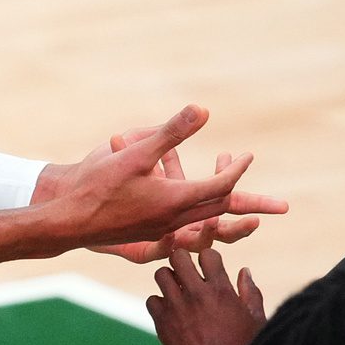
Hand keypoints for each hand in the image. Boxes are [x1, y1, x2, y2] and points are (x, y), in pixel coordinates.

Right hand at [38, 105, 278, 247]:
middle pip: (221, 211)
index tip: (248, 156)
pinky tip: (193, 211)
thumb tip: (204, 110)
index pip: (221, 187)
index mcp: (176, 201)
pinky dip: (199, 218)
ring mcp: (162, 231)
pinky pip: (185, 228)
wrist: (67, 220)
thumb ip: (171, 132)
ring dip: (224, 210)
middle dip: (249, 202)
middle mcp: (174, 221)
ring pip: (204, 223)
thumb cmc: (98, 185)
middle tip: (277, 203)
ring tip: (240, 206)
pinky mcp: (149, 235)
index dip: (238, 170)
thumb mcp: (135, 152)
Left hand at [146, 248, 265, 344]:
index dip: (208, 259)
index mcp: (221, 291)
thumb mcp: (256, 321)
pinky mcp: (163, 324)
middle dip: (184, 261)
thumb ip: (250, 293)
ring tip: (178, 291)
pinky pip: (152, 300)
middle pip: (178, 256)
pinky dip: (159, 303)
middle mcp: (197, 295)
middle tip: (188, 273)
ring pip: (161, 274)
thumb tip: (244, 271)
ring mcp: (177, 308)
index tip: (210, 269)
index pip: (207, 254)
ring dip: (169, 280)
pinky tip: (171, 312)